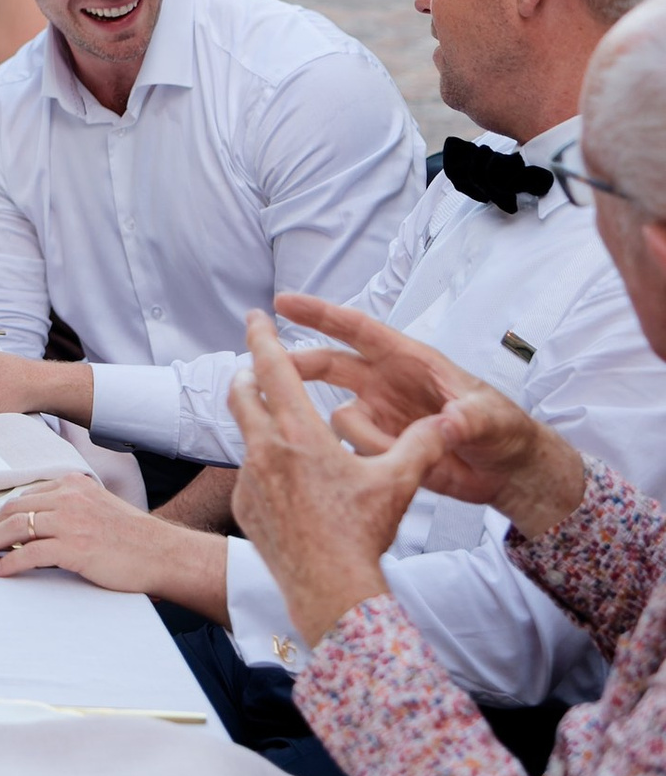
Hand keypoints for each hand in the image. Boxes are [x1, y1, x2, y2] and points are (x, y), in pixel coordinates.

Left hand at [0, 473, 225, 604]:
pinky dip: (10, 563)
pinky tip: (0, 571)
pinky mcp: (73, 548)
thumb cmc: (135, 538)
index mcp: (74, 484)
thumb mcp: (99, 507)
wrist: (164, 554)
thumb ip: (72, 508)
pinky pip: (29, 555)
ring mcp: (71, 522)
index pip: (27, 494)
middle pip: (15, 508)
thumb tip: (39, 525)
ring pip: (16, 528)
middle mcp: (69, 497)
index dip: (4, 511)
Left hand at [227, 310, 435, 644]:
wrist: (330, 590)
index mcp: (300, 434)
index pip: (274, 370)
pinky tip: (284, 479)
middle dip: (247, 372)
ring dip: (254, 418)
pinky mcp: (244, 506)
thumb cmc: (362, 534)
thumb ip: (424, 444)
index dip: (264, 338)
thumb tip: (452, 421)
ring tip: (271, 418)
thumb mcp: (398, 483)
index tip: (256, 317)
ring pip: (244, 434)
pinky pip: (248, 473)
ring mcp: (250, 480)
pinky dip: (262, 463)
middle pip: (242, 395)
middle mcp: (266, 450)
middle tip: (255, 363)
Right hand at [267, 291, 587, 533]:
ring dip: (364, 437)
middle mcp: (386, 383)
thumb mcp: (492, 418)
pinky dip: (370, 459)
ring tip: (405, 452)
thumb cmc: (504, 429)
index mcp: (409, 360)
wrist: (506, 472)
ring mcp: (381, 415)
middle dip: (300, 366)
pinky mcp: (381, 448)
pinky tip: (401, 467)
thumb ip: (469, 418)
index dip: (320, 314)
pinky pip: (355, 450)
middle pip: (330, 366)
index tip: (283, 303)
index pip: (358, 329)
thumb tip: (449, 422)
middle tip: (268, 371)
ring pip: (340, 417)